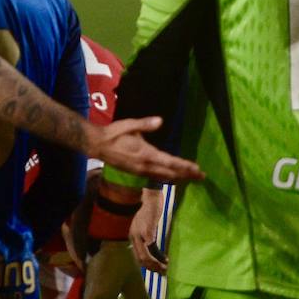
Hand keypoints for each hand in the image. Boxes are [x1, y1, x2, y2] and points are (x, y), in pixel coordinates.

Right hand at [85, 117, 202, 183]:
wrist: (96, 145)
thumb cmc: (113, 133)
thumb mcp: (128, 125)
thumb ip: (145, 124)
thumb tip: (160, 121)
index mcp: (145, 153)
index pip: (169, 162)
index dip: (184, 166)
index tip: (197, 168)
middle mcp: (145, 165)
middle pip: (170, 173)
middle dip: (187, 175)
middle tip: (202, 176)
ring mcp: (140, 171)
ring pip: (163, 177)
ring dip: (179, 177)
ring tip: (191, 177)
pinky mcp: (136, 172)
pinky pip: (156, 177)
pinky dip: (167, 177)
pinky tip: (172, 177)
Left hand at [129, 187, 168, 272]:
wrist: (150, 196)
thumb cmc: (149, 209)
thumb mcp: (145, 224)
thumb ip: (147, 236)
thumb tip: (155, 250)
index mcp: (131, 235)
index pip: (136, 256)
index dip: (146, 265)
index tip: (157, 270)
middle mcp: (133, 236)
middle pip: (140, 259)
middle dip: (152, 268)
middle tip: (163, 272)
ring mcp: (139, 233)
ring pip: (145, 256)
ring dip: (156, 264)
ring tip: (166, 267)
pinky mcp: (148, 230)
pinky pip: (153, 247)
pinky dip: (159, 256)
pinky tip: (166, 258)